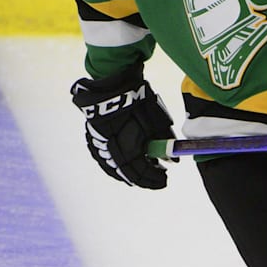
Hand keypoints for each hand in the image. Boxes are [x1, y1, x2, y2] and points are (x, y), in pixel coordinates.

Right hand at [71, 65, 175, 188]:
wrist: (111, 87)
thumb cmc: (137, 102)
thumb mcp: (157, 121)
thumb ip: (164, 142)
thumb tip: (172, 159)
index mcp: (128, 151)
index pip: (143, 174)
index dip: (155, 179)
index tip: (165, 179)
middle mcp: (112, 154)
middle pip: (129, 175)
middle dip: (144, 178)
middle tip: (157, 177)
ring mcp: (100, 148)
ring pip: (115, 170)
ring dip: (130, 173)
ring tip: (143, 171)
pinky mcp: (94, 141)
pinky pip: (106, 161)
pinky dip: (117, 166)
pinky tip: (125, 164)